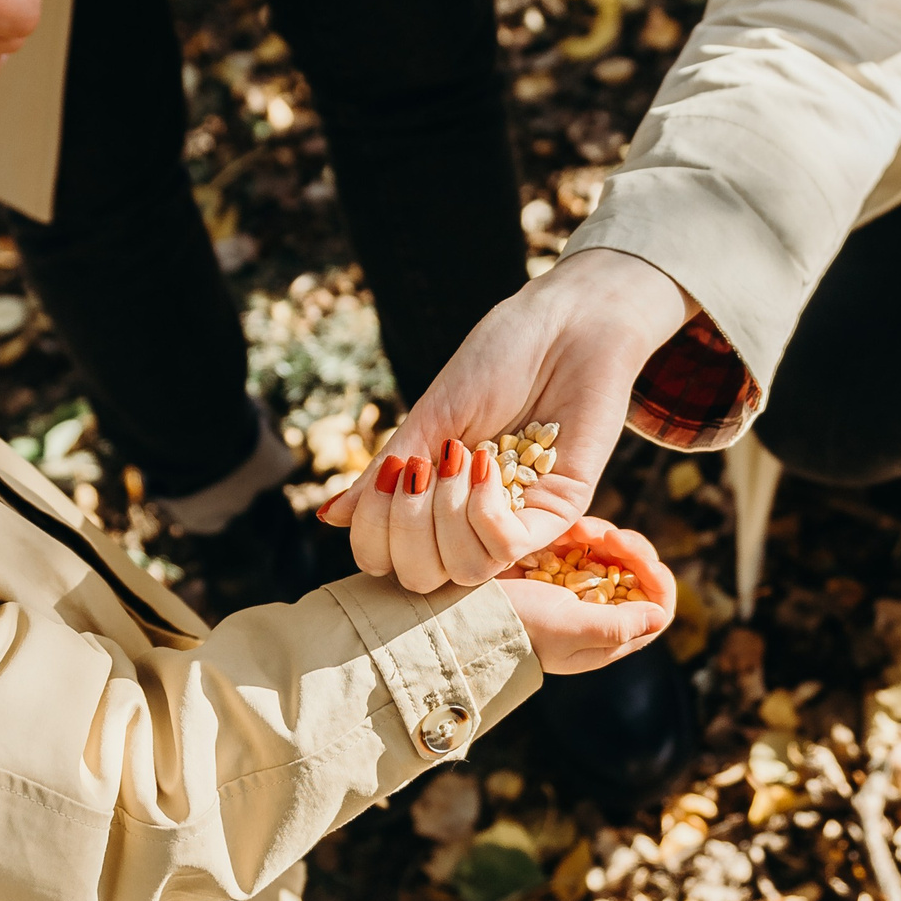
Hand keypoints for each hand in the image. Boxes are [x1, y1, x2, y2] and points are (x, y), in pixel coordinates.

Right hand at [319, 249, 693, 592]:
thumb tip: (331, 518)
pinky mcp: (559, 511)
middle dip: (405, 527)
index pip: (388, 559)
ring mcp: (517, 519)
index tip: (386, 474)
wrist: (568, 323)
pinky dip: (484, 510)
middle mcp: (475, 521)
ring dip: (447, 514)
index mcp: (439, 500)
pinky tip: (486, 463)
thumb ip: (389, 470)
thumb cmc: (501, 358)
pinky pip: (508, 547)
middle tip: (419, 468)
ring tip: (460, 455)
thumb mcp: (433, 415)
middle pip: (421, 577)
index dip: (372, 533)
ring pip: (464, 572)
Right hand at [494, 518, 675, 674]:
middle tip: (606, 535)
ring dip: (601, 534)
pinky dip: (580, 530)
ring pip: (613, 551)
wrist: (468, 611)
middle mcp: (601, 610)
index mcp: (610, 635)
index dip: (654, 578)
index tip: (634, 558)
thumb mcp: (569, 630)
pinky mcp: (559, 564)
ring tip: (577, 530)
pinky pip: (584, 540)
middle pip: (637, 572)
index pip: (657, 606)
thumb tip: (660, 617)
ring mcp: (580, 585)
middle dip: (627, 548)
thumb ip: (615, 627)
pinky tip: (565, 530)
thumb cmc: (519, 627)